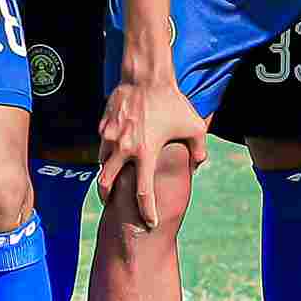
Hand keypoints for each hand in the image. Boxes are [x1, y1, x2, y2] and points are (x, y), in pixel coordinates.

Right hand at [93, 75, 206, 228]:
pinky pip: (102, 145)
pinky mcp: (103, 125)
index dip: (147, 212)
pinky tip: (115, 152)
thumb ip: (199, 150)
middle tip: (113, 205)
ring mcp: (110, 136)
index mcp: (146, 152)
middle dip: (108, 198)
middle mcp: (124, 148)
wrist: (146, 76)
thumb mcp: (194, 126)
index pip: (143, 192)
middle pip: (107, 184)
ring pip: (102, 164)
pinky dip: (107, 153)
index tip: (150, 224)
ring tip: (112, 180)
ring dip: (107, 174)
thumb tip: (197, 166)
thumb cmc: (172, 101)